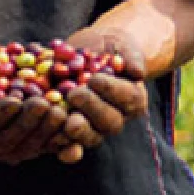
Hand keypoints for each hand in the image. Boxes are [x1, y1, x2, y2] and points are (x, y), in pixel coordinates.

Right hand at [0, 51, 68, 164]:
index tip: (15, 101)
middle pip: (5, 140)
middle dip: (27, 123)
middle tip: (44, 105)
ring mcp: (2, 151)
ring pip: (26, 147)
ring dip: (46, 132)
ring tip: (61, 112)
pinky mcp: (23, 147)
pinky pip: (42, 147)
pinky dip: (58, 139)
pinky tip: (72, 124)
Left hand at [60, 28, 148, 156]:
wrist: (92, 53)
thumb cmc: (110, 48)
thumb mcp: (123, 45)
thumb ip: (131, 57)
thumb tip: (137, 71)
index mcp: (133, 98)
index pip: (128, 98)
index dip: (111, 90)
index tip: (94, 79)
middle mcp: (116, 117)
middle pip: (109, 122)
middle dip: (92, 109)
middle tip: (74, 95)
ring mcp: (95, 128)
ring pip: (91, 136)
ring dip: (78, 131)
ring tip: (63, 118)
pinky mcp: (73, 131)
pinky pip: (71, 146)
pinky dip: (65, 149)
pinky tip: (56, 146)